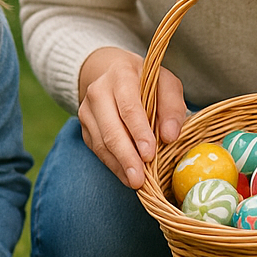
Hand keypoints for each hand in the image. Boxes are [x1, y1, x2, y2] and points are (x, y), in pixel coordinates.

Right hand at [77, 46, 186, 188]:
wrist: (113, 73)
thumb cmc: (147, 83)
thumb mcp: (166, 84)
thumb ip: (172, 107)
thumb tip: (169, 136)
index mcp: (121, 75)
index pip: (128, 107)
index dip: (138, 132)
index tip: (150, 154)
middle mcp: (98, 91)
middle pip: (110, 128)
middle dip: (126, 156)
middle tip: (140, 179)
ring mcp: (87, 110)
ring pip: (100, 142)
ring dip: (119, 164)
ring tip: (135, 182)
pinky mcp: (85, 126)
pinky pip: (97, 149)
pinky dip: (113, 165)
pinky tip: (126, 176)